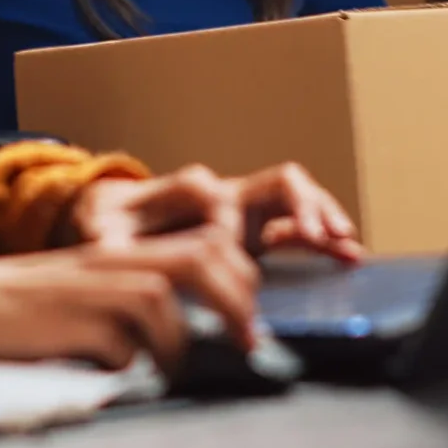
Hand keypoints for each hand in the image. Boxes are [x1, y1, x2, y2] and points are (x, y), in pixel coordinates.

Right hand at [0, 228, 260, 368]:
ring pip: (160, 298)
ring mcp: (90, 287)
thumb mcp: (91, 285)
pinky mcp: (67, 319)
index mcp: (124, 248)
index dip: (240, 276)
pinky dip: (127, 363)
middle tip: (246, 340)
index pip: (203, 243)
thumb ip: (135, 293)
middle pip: (197, 257)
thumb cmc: (29, 303)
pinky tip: (115, 372)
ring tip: (176, 369)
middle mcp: (113, 260)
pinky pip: (117, 345)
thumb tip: (191, 330)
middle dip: (235, 300)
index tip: (250, 318)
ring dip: (179, 342)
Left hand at [72, 163, 363, 262]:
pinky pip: (298, 223)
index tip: (230, 264)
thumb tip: (128, 257)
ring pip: (297, 198)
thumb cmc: (106, 225)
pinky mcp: (256, 229)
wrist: (107, 217)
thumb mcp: (101, 234)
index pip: (224, 206)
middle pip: (277, 182)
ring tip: (343, 243)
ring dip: (322, 216)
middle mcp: (227, 192)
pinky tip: (346, 251)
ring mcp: (246, 209)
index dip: (229, 236)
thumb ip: (114, 244)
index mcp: (191, 189)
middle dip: (302, 207)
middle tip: (316, 234)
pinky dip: (322, 232)